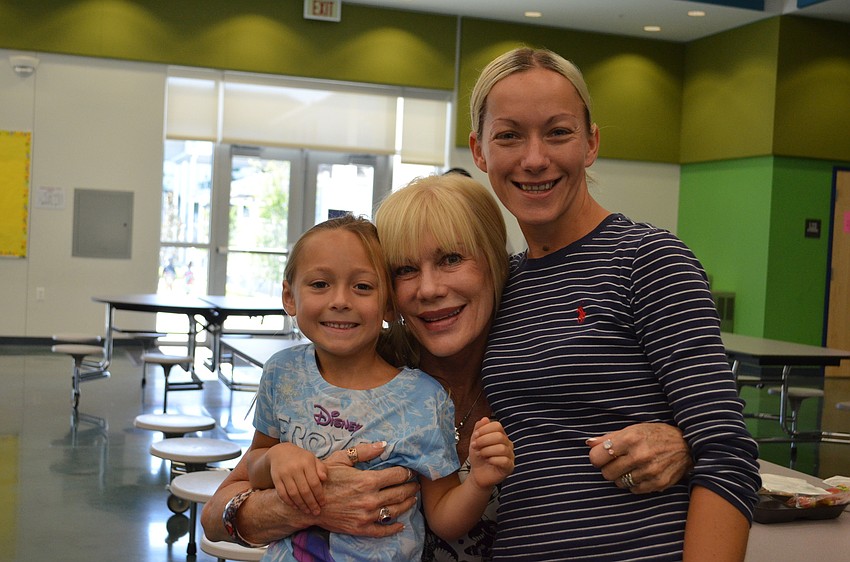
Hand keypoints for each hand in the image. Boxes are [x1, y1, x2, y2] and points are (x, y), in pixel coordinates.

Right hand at [201, 440, 418, 544]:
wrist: (307, 503)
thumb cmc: (324, 478)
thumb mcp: (341, 459)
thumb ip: (364, 452)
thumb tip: (384, 444)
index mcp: (367, 480)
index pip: (398, 475)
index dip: (407, 472)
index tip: (411, 470)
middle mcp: (370, 499)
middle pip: (400, 493)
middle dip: (411, 487)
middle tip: (416, 484)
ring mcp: (366, 516)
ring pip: (395, 511)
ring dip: (407, 504)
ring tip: (412, 498)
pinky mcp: (360, 529)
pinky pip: (382, 531)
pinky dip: (394, 528)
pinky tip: (400, 524)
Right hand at [267, 443, 327, 514]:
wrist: (280, 452)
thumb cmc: (301, 458)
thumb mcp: (312, 459)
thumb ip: (321, 468)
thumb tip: (324, 479)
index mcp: (306, 462)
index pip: (314, 482)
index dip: (319, 495)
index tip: (323, 504)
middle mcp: (295, 468)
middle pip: (304, 490)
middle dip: (311, 503)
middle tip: (316, 512)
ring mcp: (284, 474)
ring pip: (293, 494)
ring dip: (301, 505)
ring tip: (307, 511)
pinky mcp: (276, 479)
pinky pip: (282, 494)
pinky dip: (289, 502)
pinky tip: (296, 507)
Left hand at [468, 417, 513, 489]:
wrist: (478, 474)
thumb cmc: (479, 457)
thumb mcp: (475, 441)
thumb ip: (479, 429)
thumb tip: (485, 419)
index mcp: (500, 435)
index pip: (497, 426)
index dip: (484, 429)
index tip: (475, 436)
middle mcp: (507, 444)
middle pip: (500, 436)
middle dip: (484, 440)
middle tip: (476, 446)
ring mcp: (510, 455)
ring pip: (502, 448)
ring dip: (487, 451)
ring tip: (481, 454)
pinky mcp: (509, 467)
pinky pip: (504, 460)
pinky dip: (493, 460)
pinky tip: (488, 461)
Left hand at [586, 423, 692, 493]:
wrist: (687, 445)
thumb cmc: (655, 434)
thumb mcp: (632, 430)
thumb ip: (609, 438)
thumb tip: (588, 443)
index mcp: (630, 439)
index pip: (597, 457)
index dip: (597, 458)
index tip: (602, 456)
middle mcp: (639, 455)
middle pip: (606, 473)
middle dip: (608, 468)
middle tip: (617, 462)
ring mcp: (650, 471)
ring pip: (619, 483)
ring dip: (621, 477)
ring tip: (631, 467)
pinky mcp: (658, 483)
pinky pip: (634, 490)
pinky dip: (634, 484)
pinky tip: (641, 474)